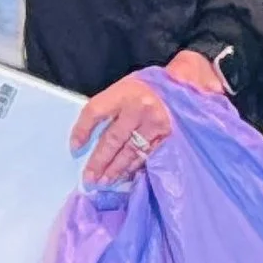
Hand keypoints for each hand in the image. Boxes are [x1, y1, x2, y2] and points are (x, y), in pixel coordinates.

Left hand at [72, 51, 229, 186]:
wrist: (188, 81)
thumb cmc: (152, 85)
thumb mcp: (129, 84)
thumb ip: (112, 105)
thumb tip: (87, 132)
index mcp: (125, 90)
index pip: (95, 111)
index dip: (82, 129)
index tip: (74, 147)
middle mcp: (139, 107)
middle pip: (112, 138)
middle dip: (99, 160)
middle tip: (88, 178)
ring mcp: (156, 123)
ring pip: (130, 151)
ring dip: (115, 169)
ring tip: (104, 181)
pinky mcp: (169, 136)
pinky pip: (147, 155)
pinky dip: (135, 167)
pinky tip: (125, 176)